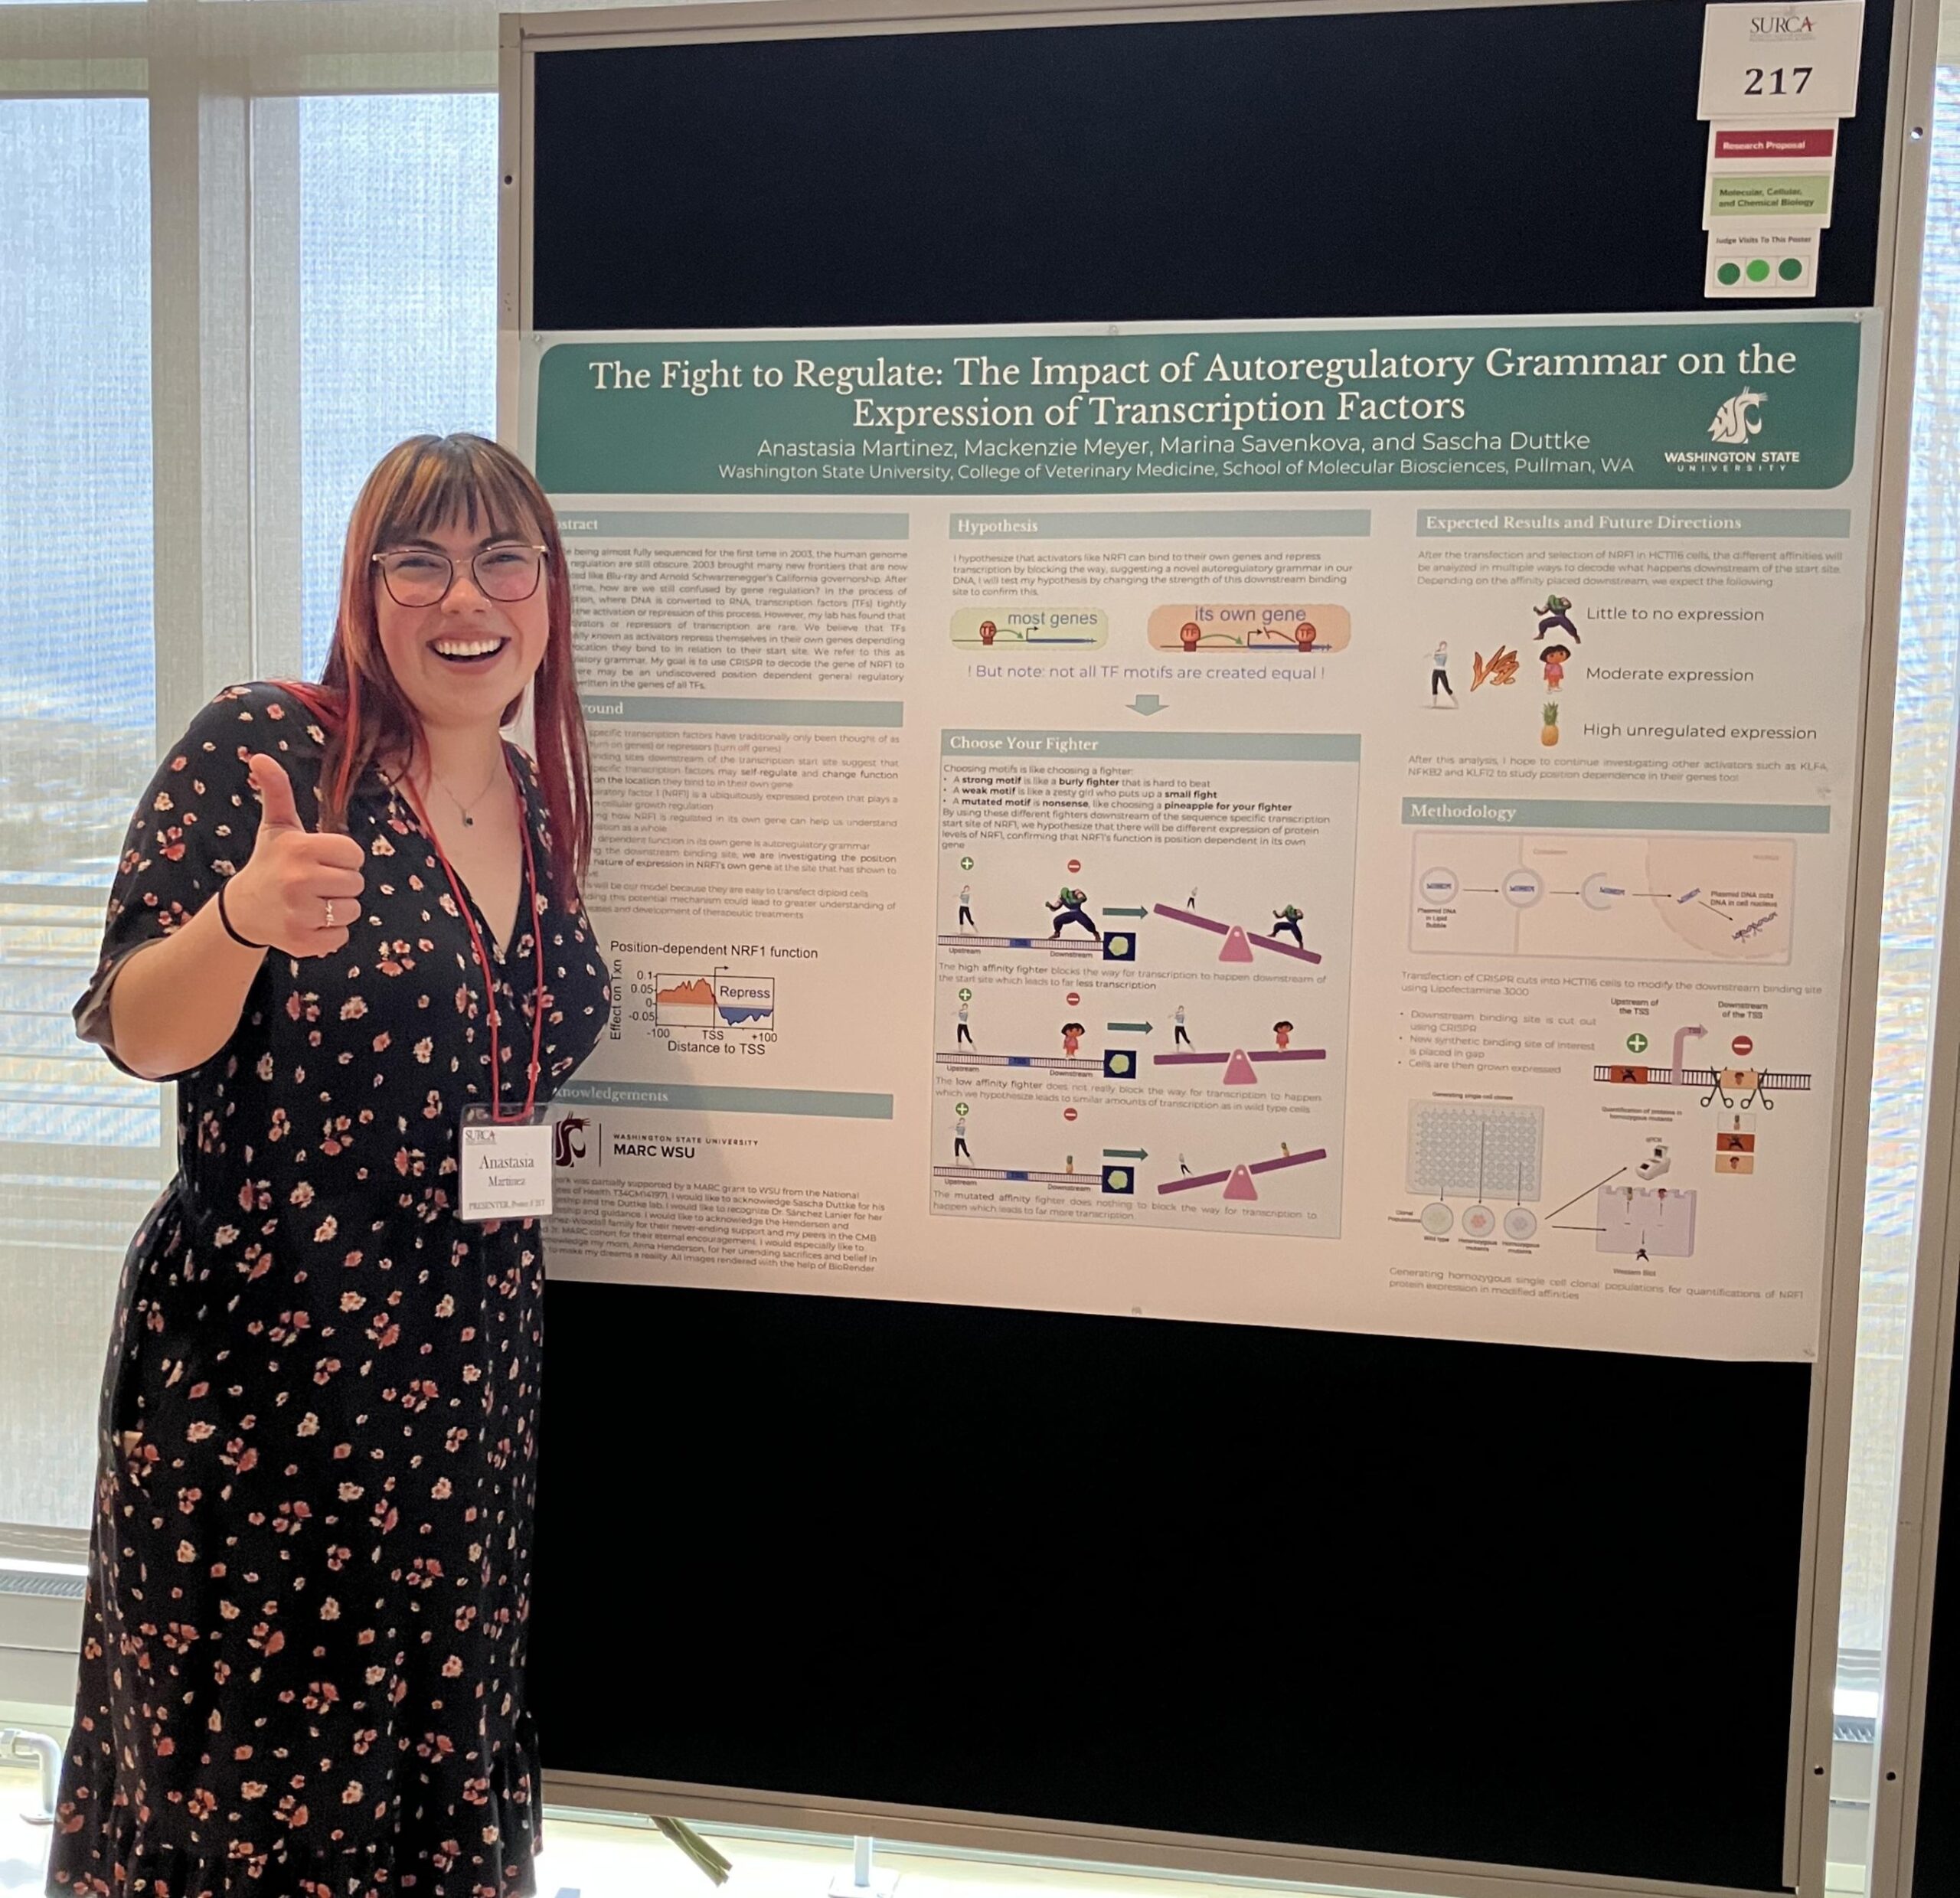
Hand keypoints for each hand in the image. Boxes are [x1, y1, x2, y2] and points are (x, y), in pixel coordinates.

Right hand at [221, 753, 366, 957]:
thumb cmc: (269, 862)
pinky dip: (330, 933)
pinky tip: (308, 921)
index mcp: (300, 849)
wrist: (243, 910)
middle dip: (341, 883)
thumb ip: (276, 791)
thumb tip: (259, 757)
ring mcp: (300, 914)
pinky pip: (341, 937)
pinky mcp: (302, 942)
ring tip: (311, 901)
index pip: (355, 855)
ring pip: (352, 910)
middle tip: (314, 882)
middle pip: (356, 883)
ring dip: (338, 908)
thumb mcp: (276, 826)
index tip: (320, 859)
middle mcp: (299, 881)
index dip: (343, 858)